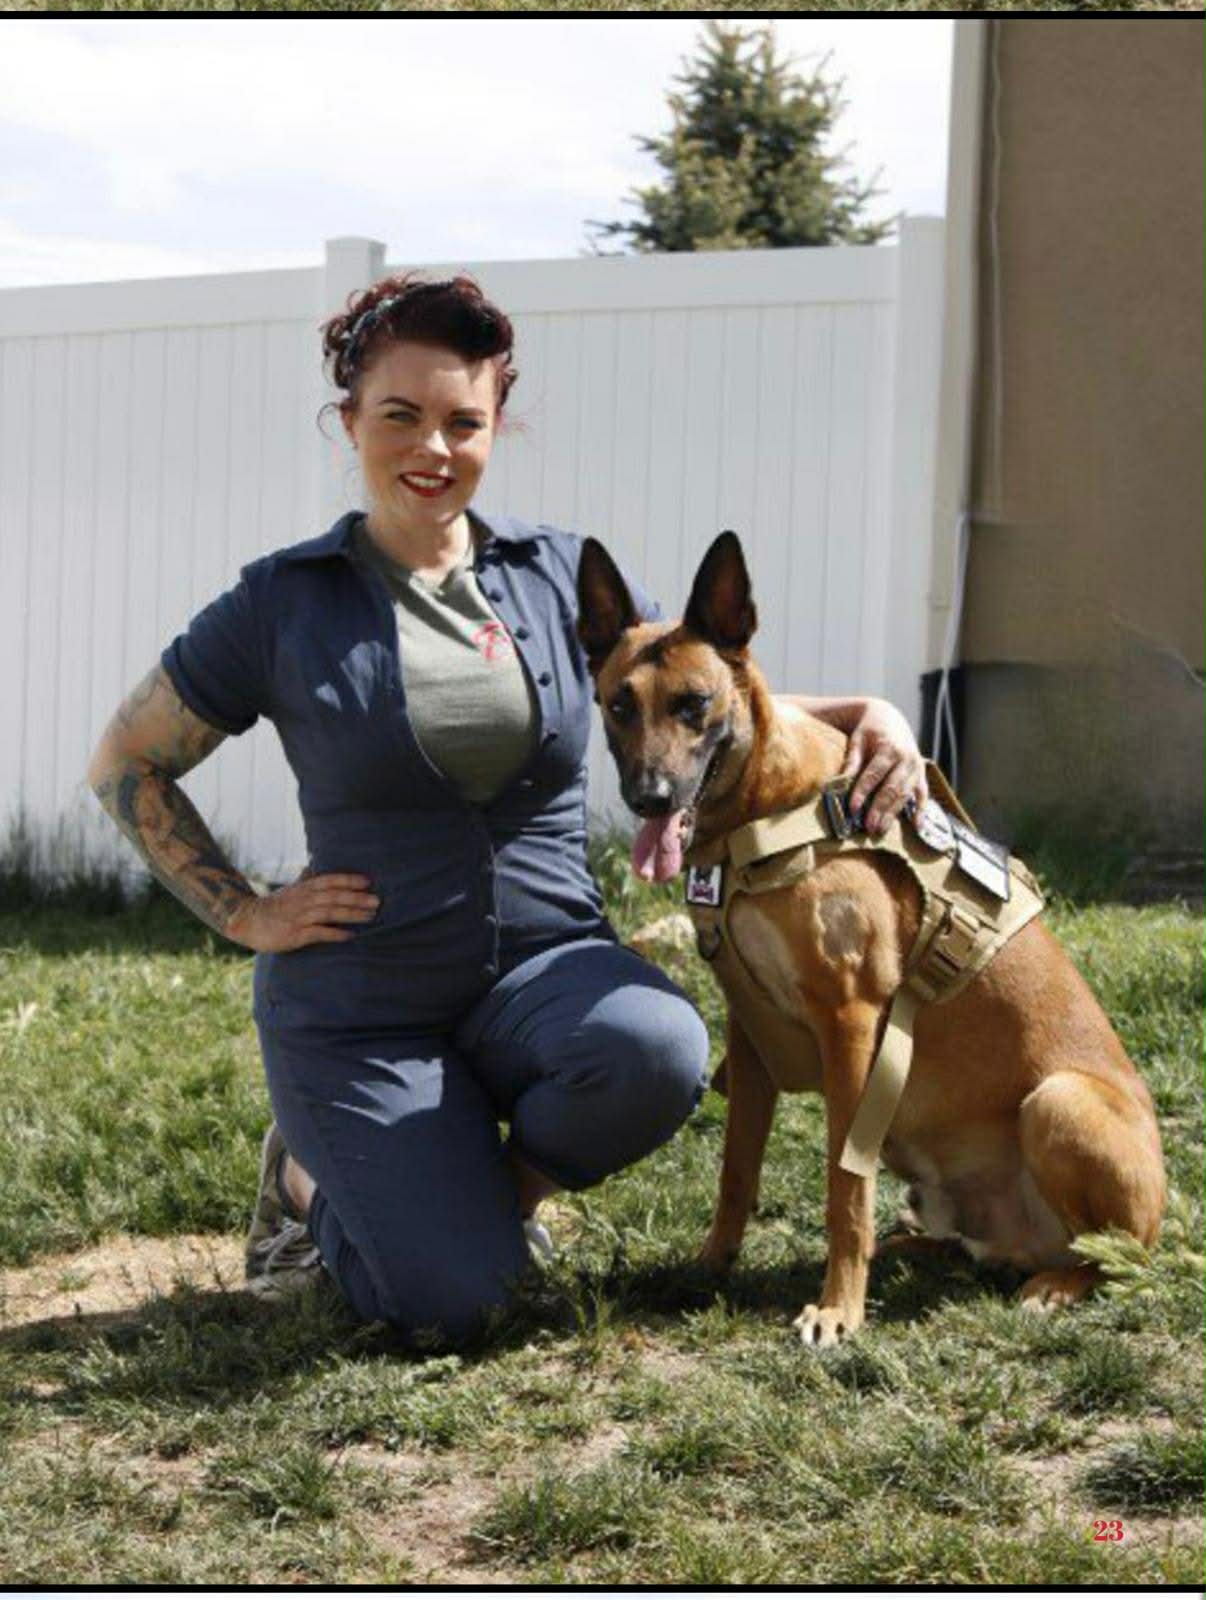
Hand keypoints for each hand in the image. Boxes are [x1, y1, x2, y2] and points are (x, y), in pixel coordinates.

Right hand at [225, 873, 379, 952]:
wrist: (247, 921)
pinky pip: (319, 933)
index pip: (330, 880)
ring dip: (352, 914)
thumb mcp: (291, 890)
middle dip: (357, 898)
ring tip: (370, 916)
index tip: (368, 882)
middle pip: (335, 896)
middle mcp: (304, 900)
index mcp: (304, 888)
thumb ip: (306, 879)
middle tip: (377, 901)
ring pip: (330, 913)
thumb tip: (314, 864)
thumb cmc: (274, 906)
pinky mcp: (295, 934)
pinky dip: (335, 934)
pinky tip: (349, 935)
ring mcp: (300, 917)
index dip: (349, 880)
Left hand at [839, 698, 926, 836]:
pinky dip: (921, 811)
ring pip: (905, 795)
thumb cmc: (868, 731)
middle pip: (892, 788)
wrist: (888, 718)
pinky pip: (923, 795)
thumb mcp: (857, 741)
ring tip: (880, 830)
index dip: (863, 792)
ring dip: (893, 813)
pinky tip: (916, 828)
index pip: (874, 774)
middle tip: (868, 827)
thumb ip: (852, 761)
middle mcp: (907, 759)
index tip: (853, 808)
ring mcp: (917, 768)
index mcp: (890, 748)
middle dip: (880, 809)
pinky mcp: (921, 775)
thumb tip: (838, 783)